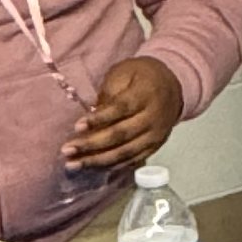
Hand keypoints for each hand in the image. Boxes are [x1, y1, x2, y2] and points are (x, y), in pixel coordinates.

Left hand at [65, 54, 181, 172]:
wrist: (174, 86)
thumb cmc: (141, 76)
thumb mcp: (124, 73)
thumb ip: (109, 95)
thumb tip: (91, 121)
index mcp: (145, 94)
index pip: (120, 109)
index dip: (99, 119)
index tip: (76, 127)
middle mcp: (153, 117)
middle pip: (121, 135)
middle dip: (92, 145)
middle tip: (67, 151)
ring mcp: (156, 135)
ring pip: (126, 152)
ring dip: (98, 161)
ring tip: (74, 165)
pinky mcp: (155, 146)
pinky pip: (133, 160)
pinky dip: (113, 166)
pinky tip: (94, 168)